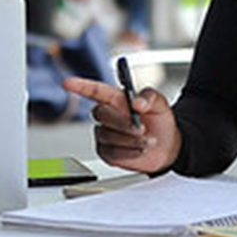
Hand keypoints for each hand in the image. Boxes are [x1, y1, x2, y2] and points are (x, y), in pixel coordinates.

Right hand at [62, 76, 180, 173]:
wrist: (168, 147)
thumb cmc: (161, 122)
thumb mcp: (161, 105)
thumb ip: (150, 97)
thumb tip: (138, 102)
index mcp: (117, 99)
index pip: (95, 91)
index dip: (80, 86)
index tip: (68, 83)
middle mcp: (108, 116)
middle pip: (101, 114)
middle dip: (122, 122)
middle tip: (142, 128)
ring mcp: (105, 134)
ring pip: (108, 136)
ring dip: (131, 140)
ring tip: (148, 140)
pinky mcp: (108, 153)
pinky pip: (113, 152)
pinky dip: (130, 152)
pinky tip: (141, 149)